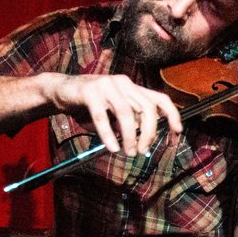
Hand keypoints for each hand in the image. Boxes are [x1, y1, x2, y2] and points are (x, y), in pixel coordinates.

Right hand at [47, 73, 182, 155]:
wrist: (60, 91)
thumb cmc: (89, 104)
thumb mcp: (113, 115)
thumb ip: (129, 124)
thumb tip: (142, 143)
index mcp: (132, 88)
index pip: (159, 98)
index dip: (172, 114)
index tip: (177, 131)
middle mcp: (124, 83)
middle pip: (147, 108)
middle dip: (149, 132)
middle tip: (142, 150)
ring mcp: (107, 85)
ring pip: (126, 113)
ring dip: (130, 136)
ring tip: (128, 152)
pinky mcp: (90, 91)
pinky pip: (102, 116)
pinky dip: (108, 134)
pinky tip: (112, 147)